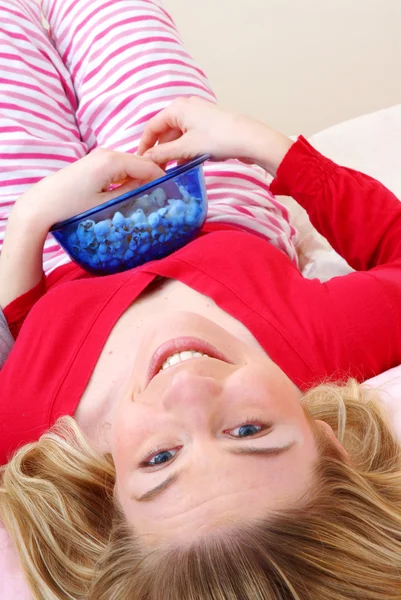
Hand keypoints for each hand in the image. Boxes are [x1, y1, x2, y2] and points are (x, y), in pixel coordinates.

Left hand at [14, 148, 164, 230]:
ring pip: (129, 166)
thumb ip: (130, 194)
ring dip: (139, 179)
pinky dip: (127, 179)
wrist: (41, 206)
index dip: (163, 179)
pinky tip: (129, 194)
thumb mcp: (106, 204)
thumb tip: (150, 190)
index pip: (148, 165)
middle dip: (153, 179)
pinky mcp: (92, 164)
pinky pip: (118, 169)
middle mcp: (106, 153)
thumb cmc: (72, 207)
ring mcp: (98, 157)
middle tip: (164, 198)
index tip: (174, 194)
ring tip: (149, 198)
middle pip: (140, 163)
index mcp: (112, 161)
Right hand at [138, 97, 292, 175]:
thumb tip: (145, 159)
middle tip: (156, 170)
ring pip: (178, 136)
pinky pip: (190, 138)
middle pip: (165, 132)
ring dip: (173, 154)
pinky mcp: (209, 125)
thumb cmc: (218, 139)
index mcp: (177, 108)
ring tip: (170, 172)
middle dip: (160, 151)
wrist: (250, 139)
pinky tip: (186, 166)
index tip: (140, 162)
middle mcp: (186, 108)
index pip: (152, 127)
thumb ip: (163, 154)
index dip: (144, 146)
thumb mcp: (186, 149)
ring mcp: (199, 116)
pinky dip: (186, 151)